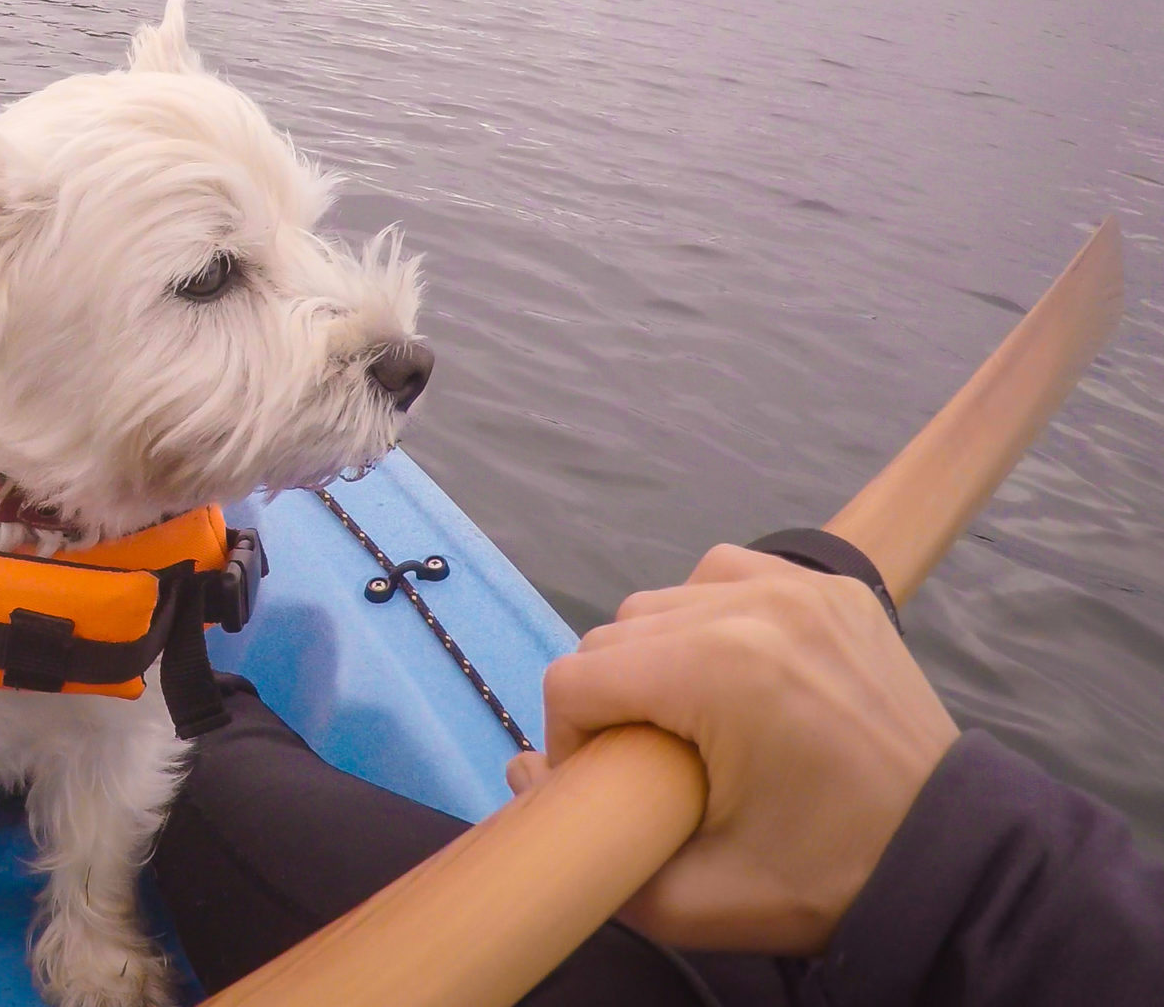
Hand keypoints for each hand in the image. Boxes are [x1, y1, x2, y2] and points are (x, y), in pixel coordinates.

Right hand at [503, 544, 959, 955]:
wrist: (949, 857)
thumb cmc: (820, 878)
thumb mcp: (690, 898)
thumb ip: (584, 843)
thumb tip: (521, 774)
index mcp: (715, 673)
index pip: (574, 680)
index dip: (568, 740)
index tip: (607, 784)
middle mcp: (750, 608)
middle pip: (612, 637)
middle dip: (612, 702)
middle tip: (651, 761)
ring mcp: (797, 588)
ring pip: (661, 601)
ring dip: (655, 656)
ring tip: (691, 716)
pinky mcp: (831, 587)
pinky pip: (723, 572)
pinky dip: (707, 611)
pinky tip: (730, 667)